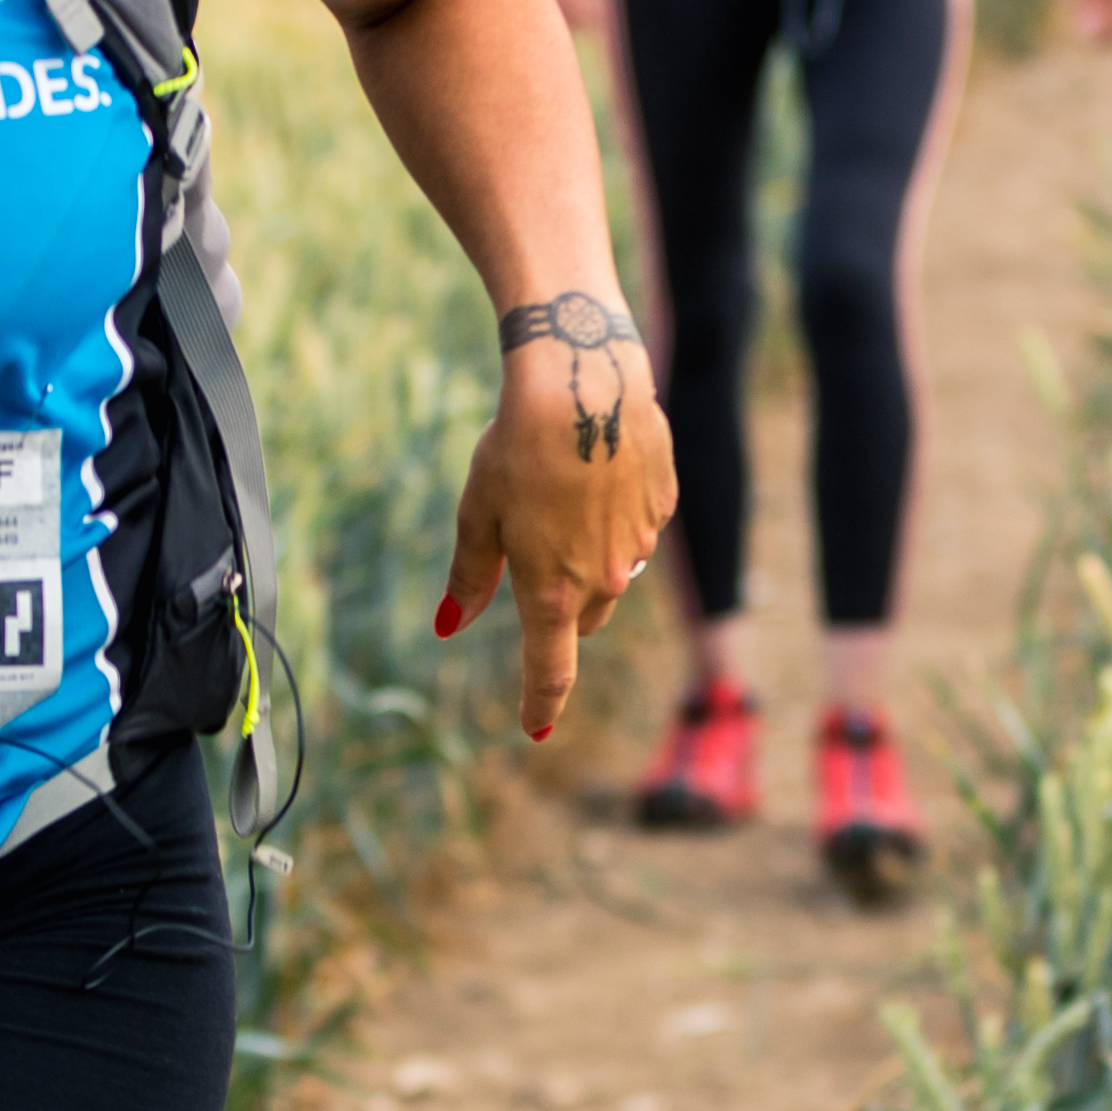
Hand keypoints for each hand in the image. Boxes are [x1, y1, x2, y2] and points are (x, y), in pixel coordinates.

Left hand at [431, 310, 672, 741]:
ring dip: (591, 556)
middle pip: (584, 617)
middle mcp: (604, 579)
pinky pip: (637, 530)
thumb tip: (449, 625)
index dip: (541, 706)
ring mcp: (639, 544)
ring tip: (563, 491)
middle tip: (535, 546)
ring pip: (614, 573)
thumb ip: (469, 577)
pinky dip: (616, 517)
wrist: (582, 380)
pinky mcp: (662, 506)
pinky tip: (596, 470)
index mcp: (551, 590)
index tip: (535, 730)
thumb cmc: (516, 447)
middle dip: (563, 602)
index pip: (551, 671)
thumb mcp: (478, 513)